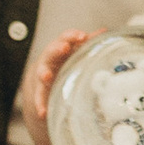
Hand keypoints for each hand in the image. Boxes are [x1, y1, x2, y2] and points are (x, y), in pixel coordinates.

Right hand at [23, 26, 93, 144]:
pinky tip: (43, 112)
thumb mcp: (75, 50)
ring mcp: (44, 73)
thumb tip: (104, 32)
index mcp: (61, 47)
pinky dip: (40, 104)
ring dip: (44, 73)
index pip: (66, 37)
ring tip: (47, 76)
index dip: (73, 36)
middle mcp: (51, 58)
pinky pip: (39, 96)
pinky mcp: (40, 89)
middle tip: (65, 47)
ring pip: (43, 71)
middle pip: (52, 50)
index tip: (82, 36)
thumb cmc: (65, 59)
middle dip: (58, 48)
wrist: (46, 76)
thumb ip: (87, 42)